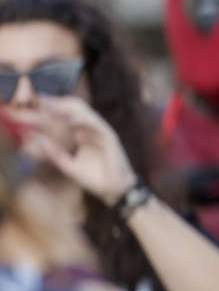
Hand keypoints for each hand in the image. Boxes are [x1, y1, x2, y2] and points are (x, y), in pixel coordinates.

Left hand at [13, 97, 137, 205]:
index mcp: (82, 133)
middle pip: (75, 108)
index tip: (34, 103)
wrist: (112, 190)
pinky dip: (83, 122)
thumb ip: (55, 154)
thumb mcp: (69, 166)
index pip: (66, 115)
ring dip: (67, 108)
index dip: (52, 108)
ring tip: (49, 105)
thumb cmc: (94, 178)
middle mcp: (91, 129)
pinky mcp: (110, 138)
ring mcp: (101, 132)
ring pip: (84, 113)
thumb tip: (38, 142)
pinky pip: (96, 125)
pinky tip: (70, 121)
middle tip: (38, 99)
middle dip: (57, 103)